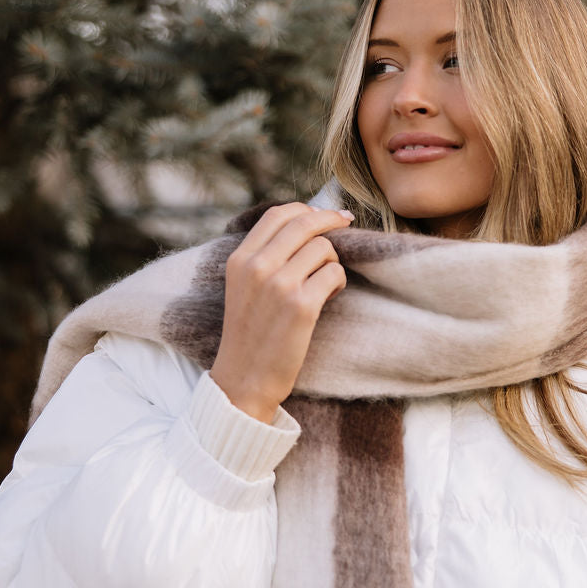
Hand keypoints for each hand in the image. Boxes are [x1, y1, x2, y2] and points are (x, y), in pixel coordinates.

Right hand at [209, 203, 351, 422]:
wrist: (245, 378)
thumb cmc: (250, 333)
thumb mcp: (243, 287)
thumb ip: (264, 256)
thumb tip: (307, 222)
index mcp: (240, 259)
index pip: (278, 214)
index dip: (307, 209)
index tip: (324, 214)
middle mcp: (257, 267)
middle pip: (305, 222)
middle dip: (331, 221)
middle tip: (347, 224)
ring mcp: (279, 285)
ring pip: (323, 248)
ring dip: (333, 261)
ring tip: (326, 282)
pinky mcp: (301, 306)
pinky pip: (334, 274)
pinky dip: (338, 282)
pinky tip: (329, 296)